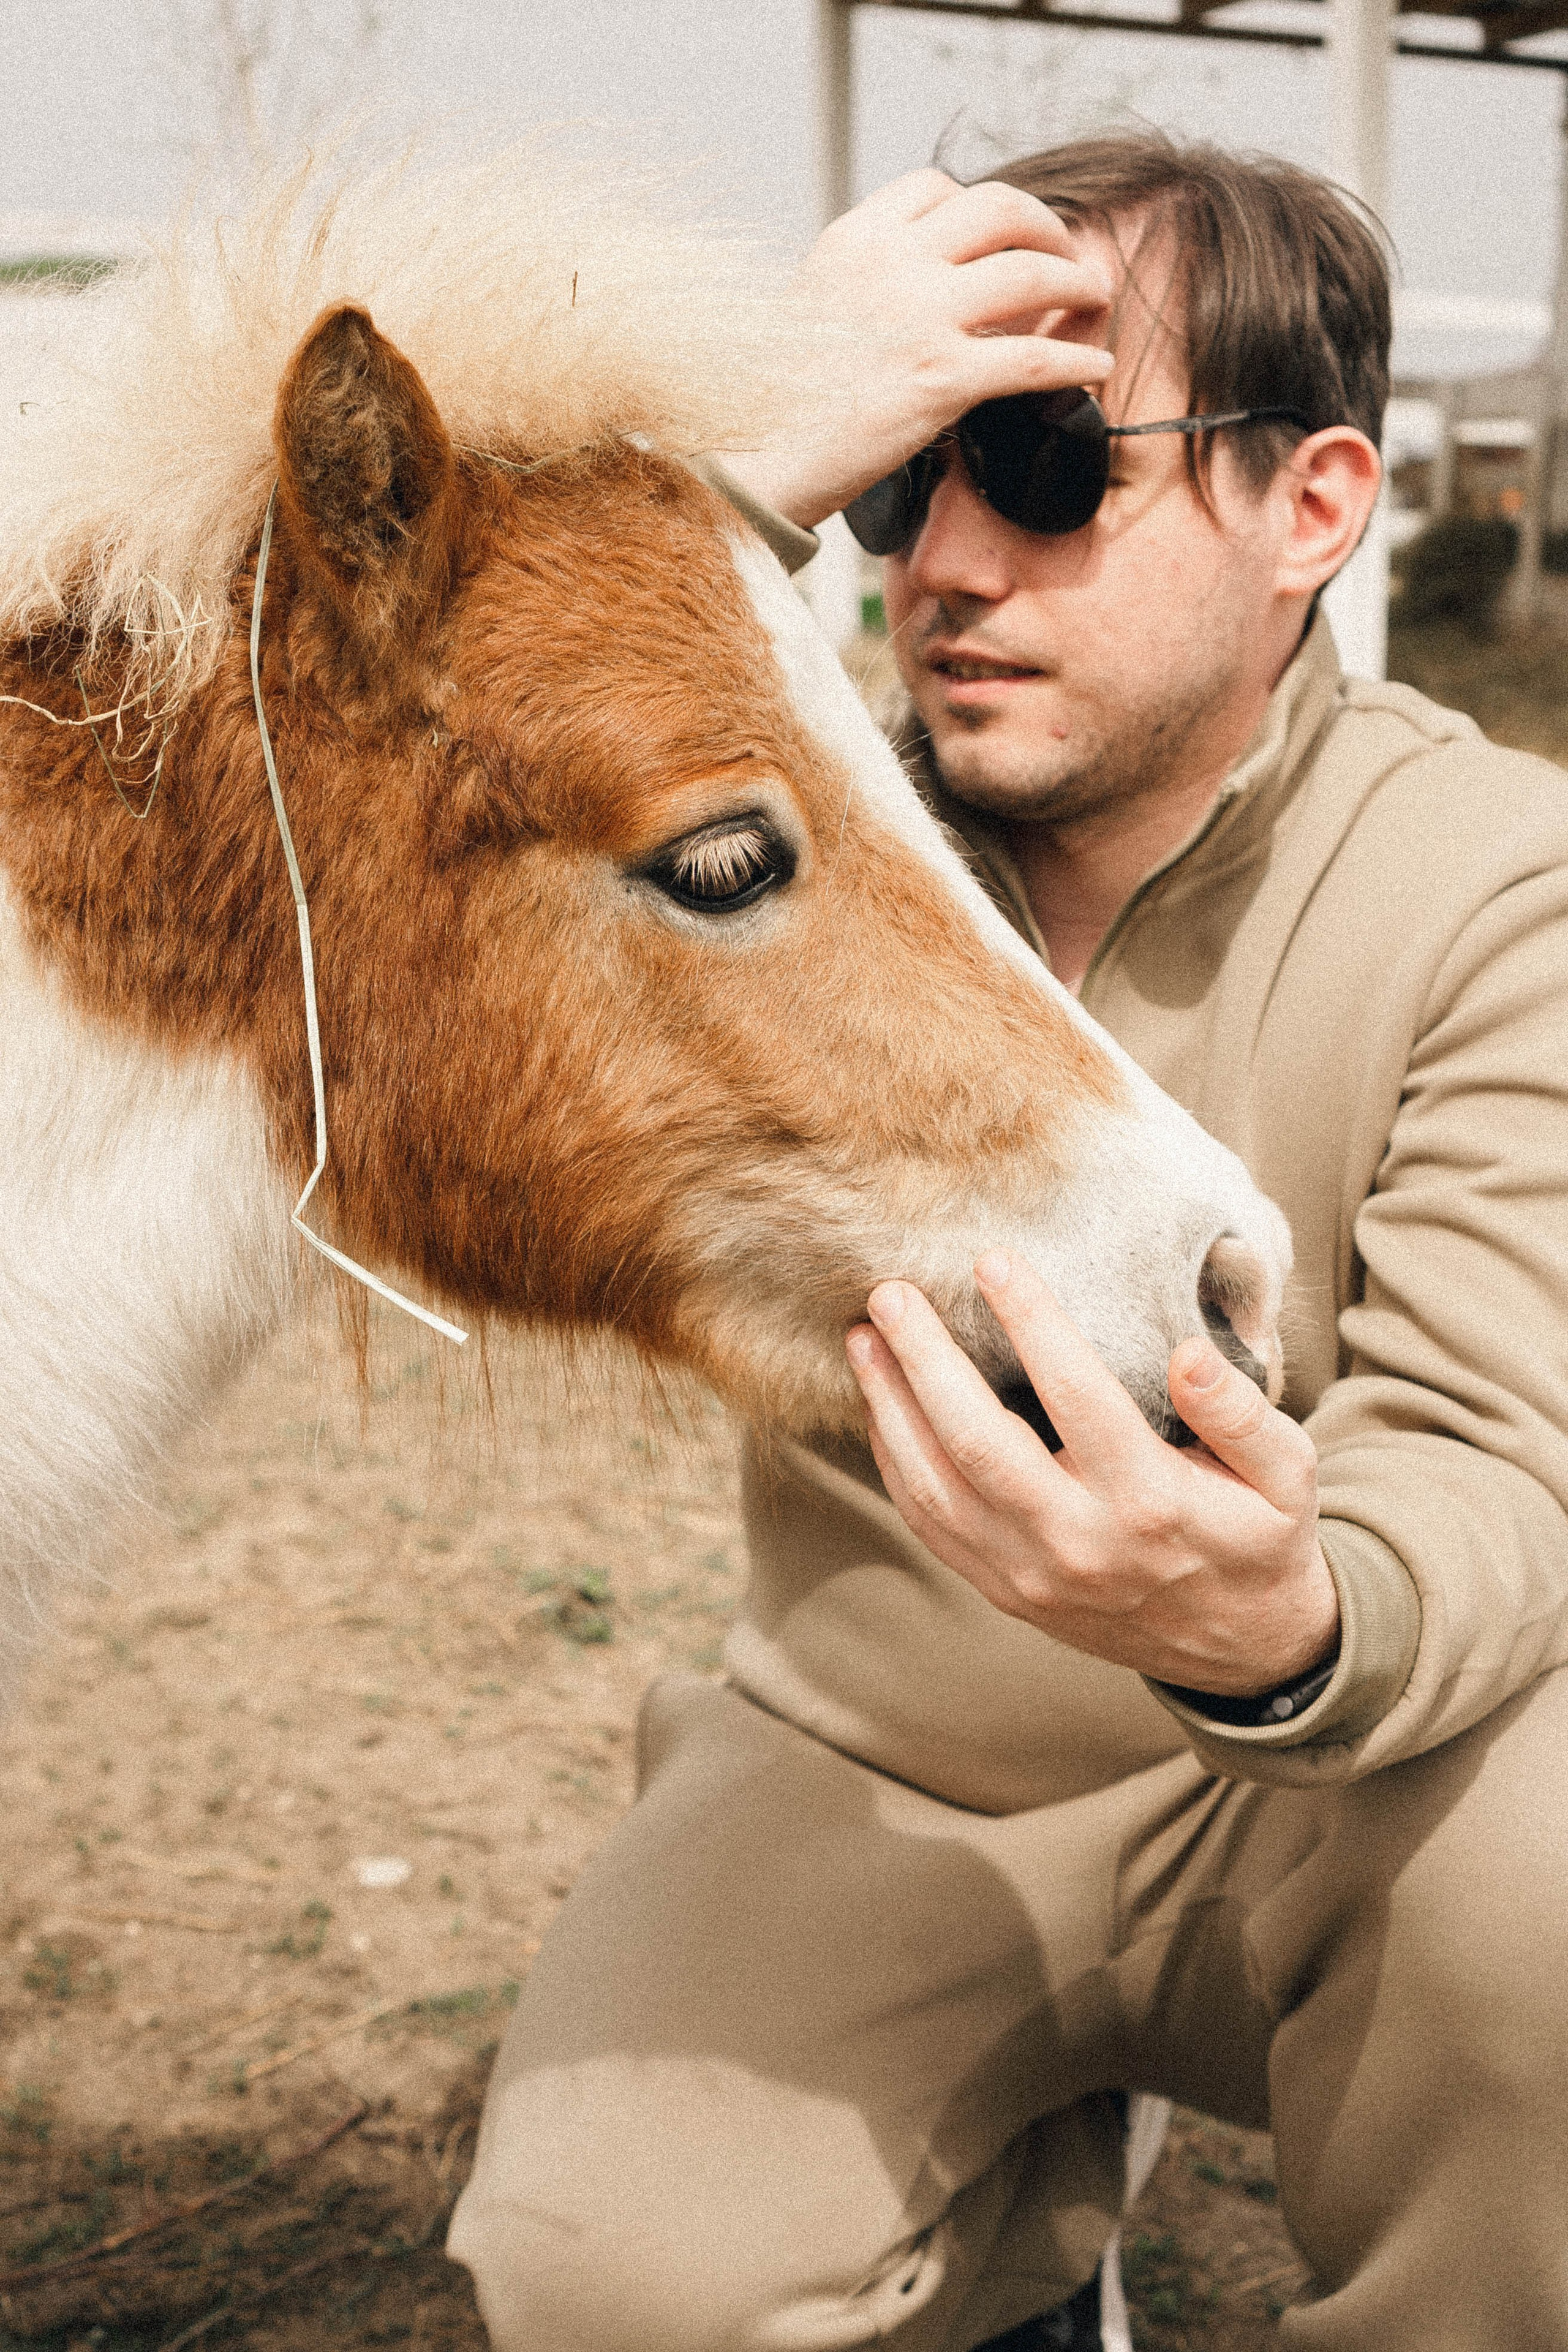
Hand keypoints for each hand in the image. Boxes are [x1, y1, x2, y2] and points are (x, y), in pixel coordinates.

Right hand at [727, 169, 1115, 528]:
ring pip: (1031, 272)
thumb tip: (918, 290)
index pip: (935, 187)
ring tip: (1095, 297)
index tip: (1002, 235)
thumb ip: (863, 284)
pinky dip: (1077, 359)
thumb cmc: (781, 402)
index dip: (981, 207)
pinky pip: (1035, 356)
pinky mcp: (942, 379)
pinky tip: (1098, 367)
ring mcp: (920, 318)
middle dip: (1047, 225)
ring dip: (1077, 280)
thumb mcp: (812, 309)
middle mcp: (890, 264)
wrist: (758, 459)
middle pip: (999, 207)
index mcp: (853, 240)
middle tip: (1067, 254)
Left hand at [844, 1250, 1339, 1696]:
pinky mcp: (1006, 1592)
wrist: (1240, 1651)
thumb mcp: (1289, 1476)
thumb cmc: (1260, 1538)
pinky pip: (931, 1526)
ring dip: (890, 1409)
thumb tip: (1186, 1354)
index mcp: (1151, 1502)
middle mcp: (1079, 1543)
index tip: (992, 1260)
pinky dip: (896, 1463)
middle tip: (890, 1292)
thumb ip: (1241, 1413)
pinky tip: (880, 1408)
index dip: (1032, 1323)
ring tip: (862, 1339)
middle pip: (979, 1443)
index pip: (1078, 1397)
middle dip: (925, 1362)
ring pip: (937, 1488)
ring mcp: (1032, 1575)